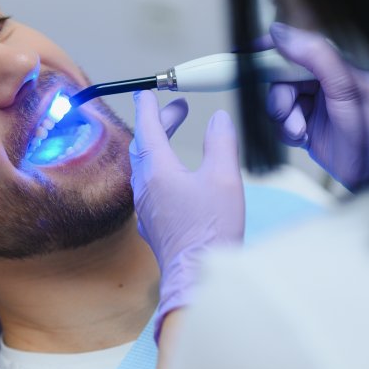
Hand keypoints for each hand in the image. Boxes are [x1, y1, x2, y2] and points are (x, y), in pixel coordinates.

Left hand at [129, 91, 243, 340]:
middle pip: (145, 146)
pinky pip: (149, 186)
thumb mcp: (224, 178)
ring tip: (175, 138)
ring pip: (144, 167)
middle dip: (159, 124)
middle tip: (178, 110)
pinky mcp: (153, 224)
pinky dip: (159, 169)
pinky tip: (174, 176)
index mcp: (157, 171)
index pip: (148, 129)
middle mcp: (145, 187)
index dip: (149, 108)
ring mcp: (146, 207)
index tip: (147, 92)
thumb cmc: (210, 230)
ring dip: (158, 146)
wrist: (196, 276)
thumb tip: (218, 118)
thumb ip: (221, 143)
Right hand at [267, 22, 368, 189]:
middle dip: (281, 96)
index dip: (276, 48)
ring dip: (283, 117)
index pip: (305, 46)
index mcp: (348, 66)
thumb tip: (281, 32)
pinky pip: (282, 119)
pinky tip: (302, 139)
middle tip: (287, 114)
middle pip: (286, 75)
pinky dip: (286, 131)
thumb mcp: (349, 94)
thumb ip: (319, 59)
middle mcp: (333, 82)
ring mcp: (320, 104)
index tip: (250, 52)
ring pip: (280, 98)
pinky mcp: (310, 124)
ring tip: (300, 132)